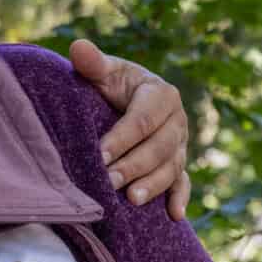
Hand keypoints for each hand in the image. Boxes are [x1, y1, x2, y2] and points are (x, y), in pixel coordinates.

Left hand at [69, 39, 191, 219]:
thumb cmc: (111, 83)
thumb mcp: (105, 72)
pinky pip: (183, 181)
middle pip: (159, 147)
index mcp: (161, 94)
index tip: (99, 153)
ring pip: (171, 167)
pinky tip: (174, 214)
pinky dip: (179, 197)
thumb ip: (93, 63)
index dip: (122, 137)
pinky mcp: (179, 162)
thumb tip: (78, 47)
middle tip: (109, 182)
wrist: (126, 98)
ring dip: (153, 185)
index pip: (143, 119)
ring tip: (131, 200)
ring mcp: (180, 144)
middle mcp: (177, 120)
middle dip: (134, 165)